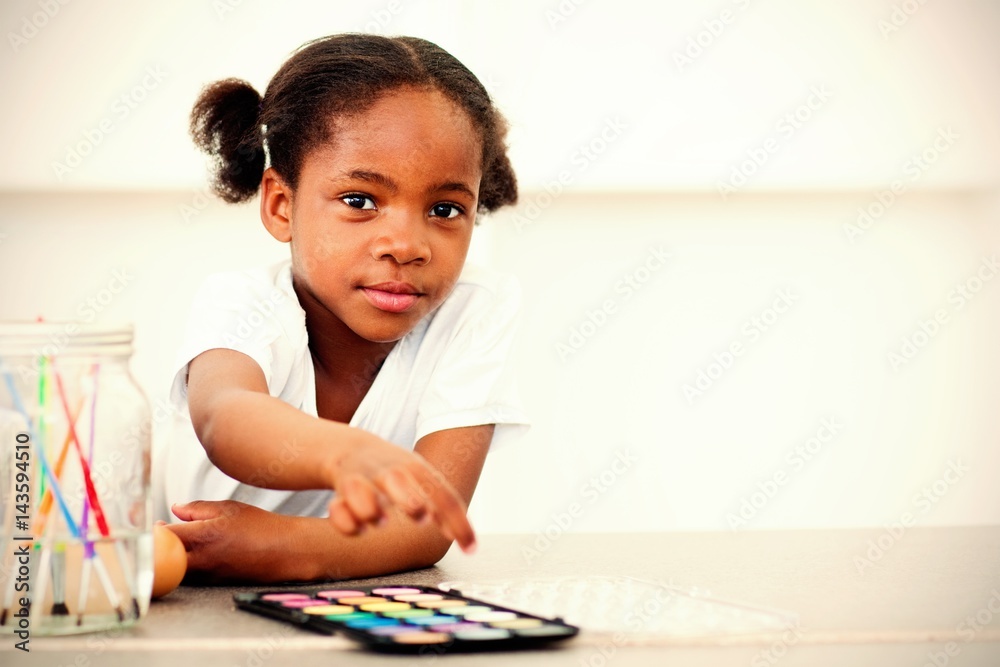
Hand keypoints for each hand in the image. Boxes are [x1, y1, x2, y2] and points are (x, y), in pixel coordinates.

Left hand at [168, 500, 303, 582]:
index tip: (154, 524)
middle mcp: (202, 559)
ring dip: (171, 559)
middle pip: (164, 559)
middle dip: (158, 548)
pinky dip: (186, 566)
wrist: (286, 552)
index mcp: (204, 535)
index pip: (164, 536)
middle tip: (160, 536)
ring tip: (178, 544)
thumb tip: (175, 509)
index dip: (155, 530)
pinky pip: (190, 577)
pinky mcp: (214, 584)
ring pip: (175, 570)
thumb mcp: (230, 508)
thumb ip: (198, 508)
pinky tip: (195, 555)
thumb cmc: (260, 526)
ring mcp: (207, 575)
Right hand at [325, 435, 476, 553]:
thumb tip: (470, 544)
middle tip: (420, 515)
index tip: (470, 549)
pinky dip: (346, 520)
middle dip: (410, 500)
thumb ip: (443, 509)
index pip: (443, 494)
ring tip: (382, 521)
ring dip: (371, 509)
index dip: (458, 522)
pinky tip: (357, 528)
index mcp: (417, 469)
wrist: (352, 449)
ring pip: (361, 490)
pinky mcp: (339, 489)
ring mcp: (362, 477)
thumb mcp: (422, 481)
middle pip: (399, 479)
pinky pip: (338, 507)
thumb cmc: (397, 475)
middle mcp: (390, 471)